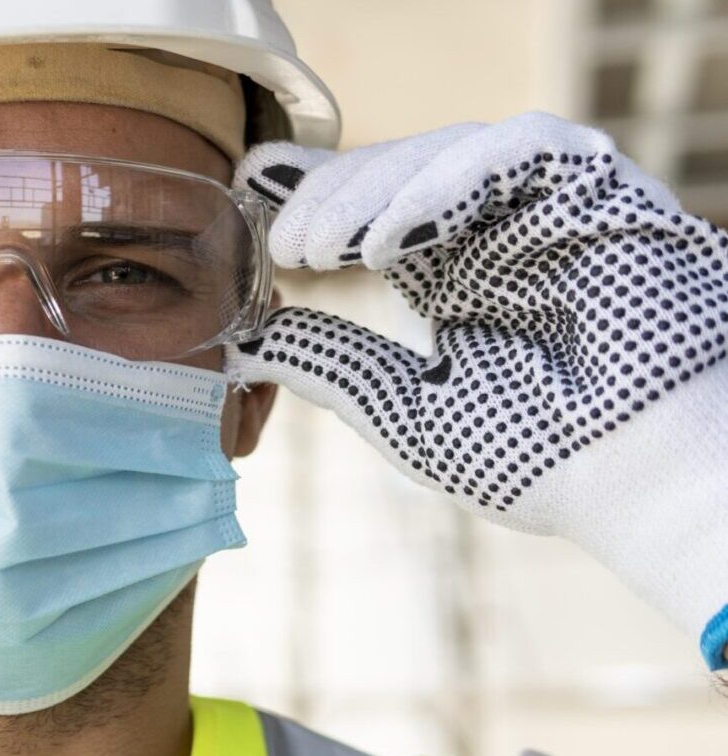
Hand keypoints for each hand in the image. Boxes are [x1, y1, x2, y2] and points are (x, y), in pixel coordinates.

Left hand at [228, 113, 727, 665]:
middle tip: (283, 244)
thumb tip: (242, 342)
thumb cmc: (536, 458)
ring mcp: (543, 206)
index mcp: (449, 274)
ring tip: (317, 247)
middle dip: (328, 198)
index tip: (246, 197)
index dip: (309, 196)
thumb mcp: (398, 407)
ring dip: (369, 191)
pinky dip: (441, 184)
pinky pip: (514, 151)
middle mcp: (493, 231)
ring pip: (442, 151)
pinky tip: (389, 240)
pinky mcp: (594, 188)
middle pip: (394, 172)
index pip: (368, 209)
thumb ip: (327, 364)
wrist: (635, 482)